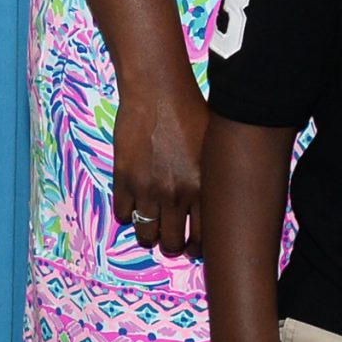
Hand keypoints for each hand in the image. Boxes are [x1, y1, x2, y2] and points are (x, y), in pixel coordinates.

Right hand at [113, 77, 208, 255]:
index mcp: (203, 188)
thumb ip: (213, 180)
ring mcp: (148, 189)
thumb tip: (218, 206)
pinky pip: (123, 215)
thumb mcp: (214, 148)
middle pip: (172, 243)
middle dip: (171, 244)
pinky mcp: (124, 179)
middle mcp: (177, 194)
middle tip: (170, 238)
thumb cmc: (191, 114)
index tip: (192, 247)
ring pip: (145, 235)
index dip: (197, 249)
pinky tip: (135, 203)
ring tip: (151, 225)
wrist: (157, 92)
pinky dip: (128, 213)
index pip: (203, 238)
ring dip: (148, 234)